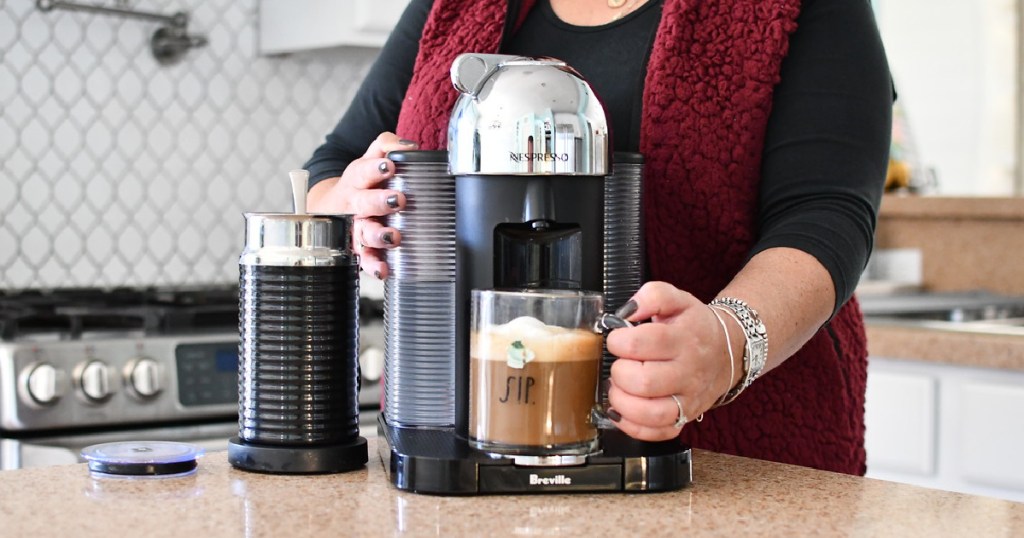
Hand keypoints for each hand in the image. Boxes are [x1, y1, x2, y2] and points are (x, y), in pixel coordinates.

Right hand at [307, 132, 417, 277]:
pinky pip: (364, 258)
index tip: (389, 166)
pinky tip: (383, 269)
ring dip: (377, 235)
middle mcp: (354, 204)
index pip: (363, 171)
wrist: (330, 208)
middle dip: (379, 202)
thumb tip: (410, 147)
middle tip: (399, 200)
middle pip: (363, 202)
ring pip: (362, 232)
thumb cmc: (362, 181)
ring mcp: (356, 227)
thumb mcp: (369, 157)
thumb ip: (387, 145)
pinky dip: (373, 265)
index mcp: (357, 179)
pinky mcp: (360, 248)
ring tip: (394, 237)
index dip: (375, 168)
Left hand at [605, 282, 740, 440]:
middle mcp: (689, 372)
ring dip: (623, 402)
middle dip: (620, 372)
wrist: (729, 351)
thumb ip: (652, 295)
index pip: (644, 343)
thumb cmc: (695, 326)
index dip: (619, 341)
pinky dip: (633, 426)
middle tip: (620, 364)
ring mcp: (688, 399)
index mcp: (684, 338)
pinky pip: (658, 433)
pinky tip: (622, 411)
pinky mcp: (685, 418)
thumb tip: (627, 311)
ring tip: (618, 387)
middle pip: (645, 382)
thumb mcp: (678, 299)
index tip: (616, 339)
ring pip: (651, 413)